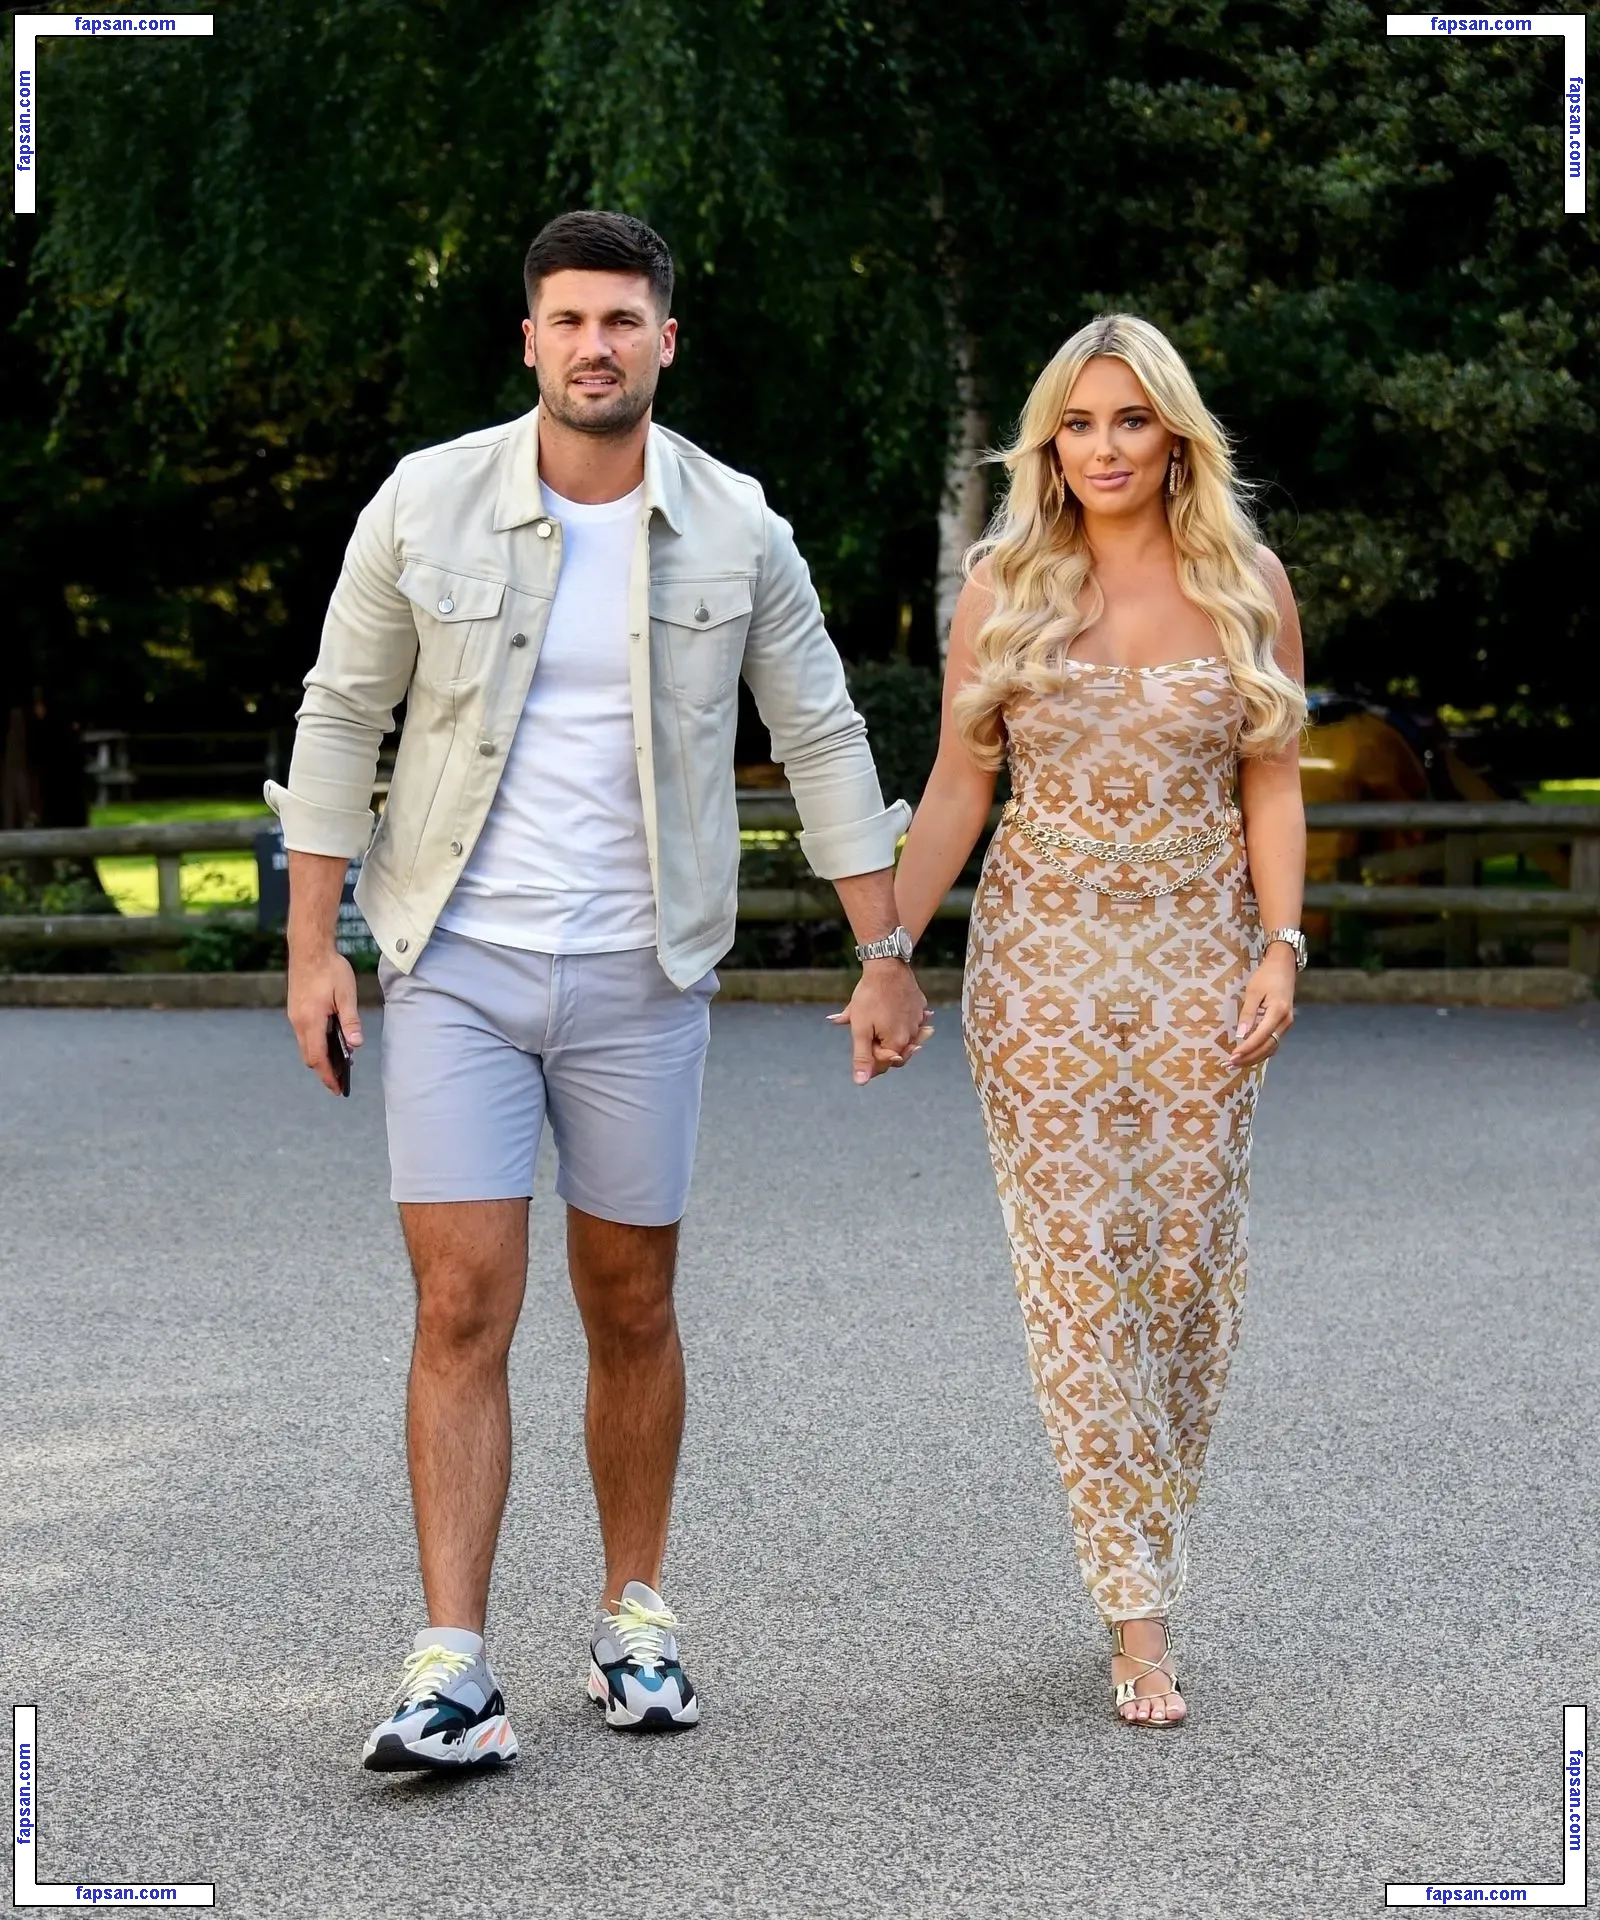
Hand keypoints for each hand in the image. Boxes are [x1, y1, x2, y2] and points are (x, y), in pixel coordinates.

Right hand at [287, 944, 363, 1093]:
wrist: (309, 948)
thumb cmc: (330, 969)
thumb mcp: (346, 995)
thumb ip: (350, 1022)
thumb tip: (355, 1046)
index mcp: (311, 1021)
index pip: (318, 1058)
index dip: (328, 1075)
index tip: (337, 1089)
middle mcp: (298, 1022)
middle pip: (310, 1056)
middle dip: (324, 1070)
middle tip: (341, 1080)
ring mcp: (294, 1016)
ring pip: (306, 1046)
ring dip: (320, 1057)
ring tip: (340, 1064)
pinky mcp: (295, 1010)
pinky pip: (304, 1034)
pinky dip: (316, 1044)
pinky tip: (331, 1041)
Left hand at [826, 960, 934, 1083]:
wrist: (886, 967)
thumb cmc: (870, 997)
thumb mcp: (860, 1029)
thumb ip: (862, 1057)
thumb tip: (861, 1082)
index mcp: (898, 1043)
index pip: (884, 1064)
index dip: (869, 1059)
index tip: (860, 1043)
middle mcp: (913, 1035)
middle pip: (896, 1052)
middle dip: (881, 1047)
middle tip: (869, 1031)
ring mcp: (920, 1020)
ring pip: (906, 1036)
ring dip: (893, 1034)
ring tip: (882, 1023)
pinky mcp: (922, 1006)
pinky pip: (914, 1020)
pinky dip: (905, 1021)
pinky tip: (896, 1012)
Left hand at [1229, 945, 1295, 1069]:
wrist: (1283, 967)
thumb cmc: (1266, 976)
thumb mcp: (1253, 992)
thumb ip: (1248, 1014)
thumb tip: (1241, 1035)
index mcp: (1278, 1012)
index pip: (1261, 1037)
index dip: (1247, 1049)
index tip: (1232, 1057)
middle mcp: (1285, 1022)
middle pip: (1267, 1047)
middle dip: (1249, 1058)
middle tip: (1229, 1065)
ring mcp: (1286, 1025)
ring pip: (1271, 1048)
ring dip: (1254, 1058)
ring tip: (1235, 1064)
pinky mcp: (1283, 1025)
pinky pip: (1272, 1043)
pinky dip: (1260, 1051)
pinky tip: (1247, 1055)